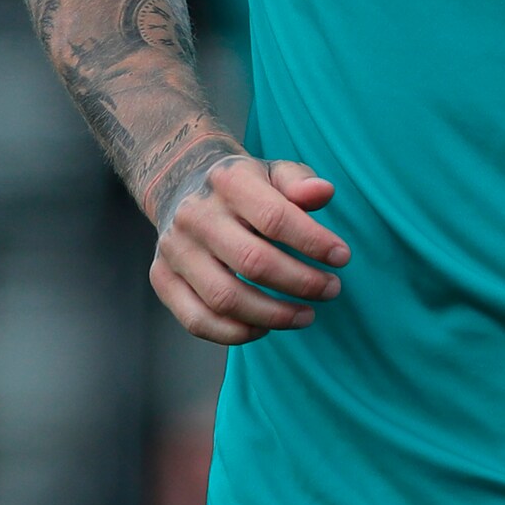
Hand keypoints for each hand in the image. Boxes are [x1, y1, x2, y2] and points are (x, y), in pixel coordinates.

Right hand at [149, 153, 350, 344]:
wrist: (182, 183)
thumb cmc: (243, 185)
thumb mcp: (273, 171)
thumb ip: (300, 182)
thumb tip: (323, 194)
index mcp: (229, 181)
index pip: (275, 218)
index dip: (313, 242)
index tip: (342, 257)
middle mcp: (196, 215)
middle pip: (253, 262)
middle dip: (301, 282)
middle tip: (331, 290)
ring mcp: (175, 249)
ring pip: (225, 298)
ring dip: (273, 315)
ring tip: (307, 315)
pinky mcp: (162, 278)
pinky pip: (198, 320)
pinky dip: (235, 333)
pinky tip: (265, 327)